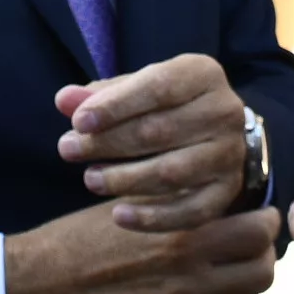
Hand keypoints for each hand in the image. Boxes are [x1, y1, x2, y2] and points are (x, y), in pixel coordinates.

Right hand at [5, 201, 280, 293]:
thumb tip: (225, 190)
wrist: (40, 291)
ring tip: (221, 278)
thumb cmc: (80, 239)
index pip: (258, 233)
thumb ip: (180, 199)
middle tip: (244, 247)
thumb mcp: (131, 204)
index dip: (264, 221)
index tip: (258, 217)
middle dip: (259, 254)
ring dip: (240, 291)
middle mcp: (192, 285)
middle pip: (262, 272)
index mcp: (184, 241)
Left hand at [56, 53, 248, 231]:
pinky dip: (153, 218)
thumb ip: (101, 95)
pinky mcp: (227, 192)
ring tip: (90, 179)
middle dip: (108, 143)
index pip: (158, 87)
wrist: (216, 134)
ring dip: (124, 179)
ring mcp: (229, 155)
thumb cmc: (166, 105)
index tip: (77, 122)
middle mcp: (224, 112)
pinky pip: (191, 212)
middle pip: (160, 130)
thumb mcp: (137, 88)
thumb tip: (64, 100)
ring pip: (172, 173)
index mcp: (203, 75)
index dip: (115, 105)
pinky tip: (119, 216)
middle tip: (68, 150)